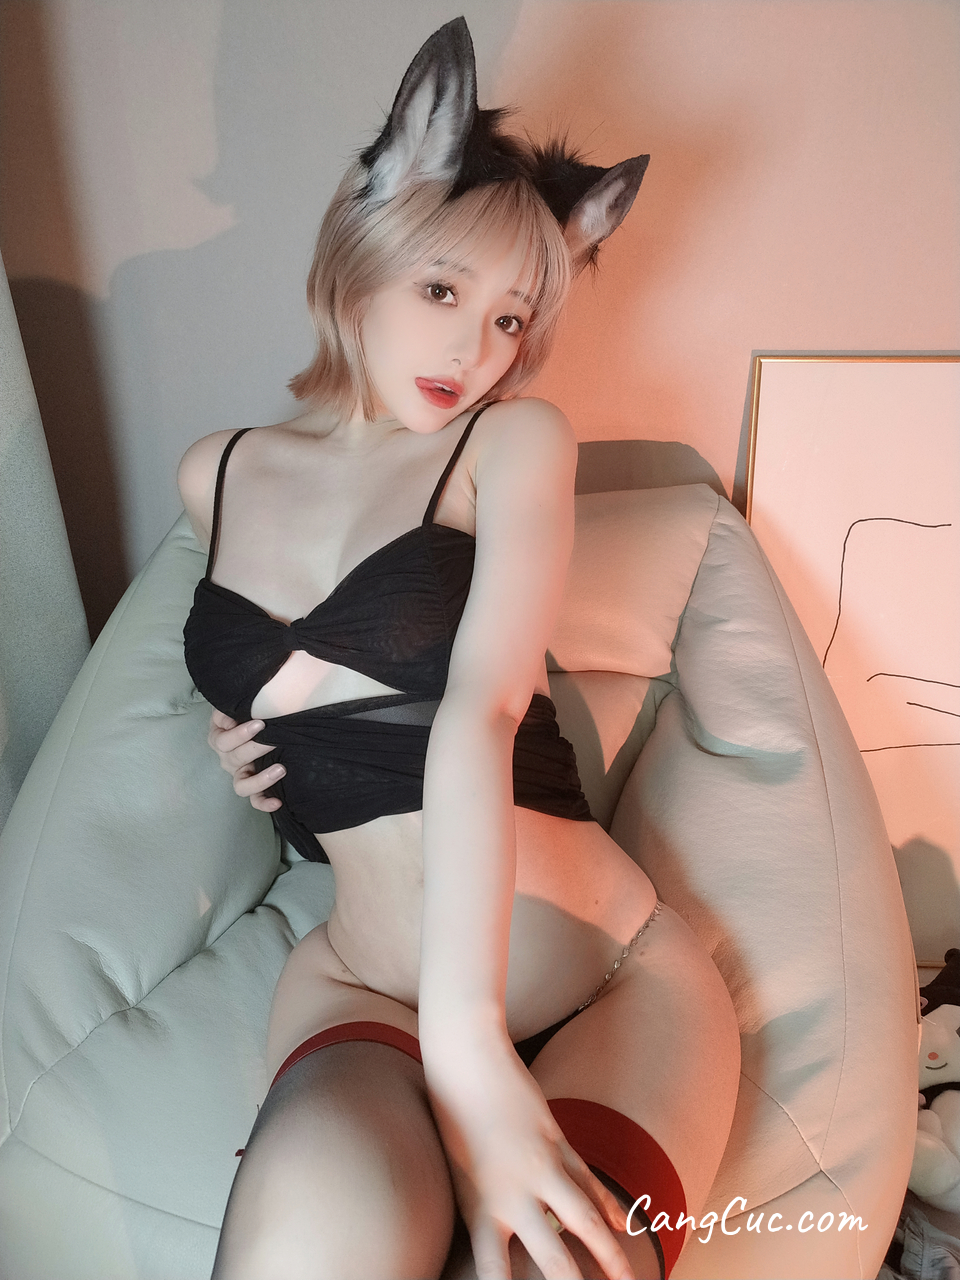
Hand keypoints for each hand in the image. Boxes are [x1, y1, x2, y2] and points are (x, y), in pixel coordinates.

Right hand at [207, 709, 283, 811]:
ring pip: (242, 785)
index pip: (223, 741)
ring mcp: (239, 774)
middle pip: (236, 759)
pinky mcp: (253, 787)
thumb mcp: (242, 703)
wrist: (262, 721)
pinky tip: (278, 802)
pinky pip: (255, 799)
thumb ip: (235, 705)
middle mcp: (227, 759)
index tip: (260, 723)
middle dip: (256, 749)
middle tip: (274, 740)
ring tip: (280, 769)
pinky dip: (264, 803)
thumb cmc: (251, 711)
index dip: (240, 734)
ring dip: (260, 779)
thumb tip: (230, 718)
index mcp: (219, 738)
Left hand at [424, 1038, 633, 1279]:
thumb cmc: (452, 1121)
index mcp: (479, 1209)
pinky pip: (588, 1182)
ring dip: (609, 1255)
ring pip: (584, 1221)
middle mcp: (512, 1195)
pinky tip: (623, 1225)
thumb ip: (488, 1210)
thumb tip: (512, 1240)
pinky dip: (607, 1206)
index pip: (494, 1272)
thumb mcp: (460, 1175)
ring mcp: (539, 1168)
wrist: (465, 1065)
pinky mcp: (557, 1142)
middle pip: (552, 1259)